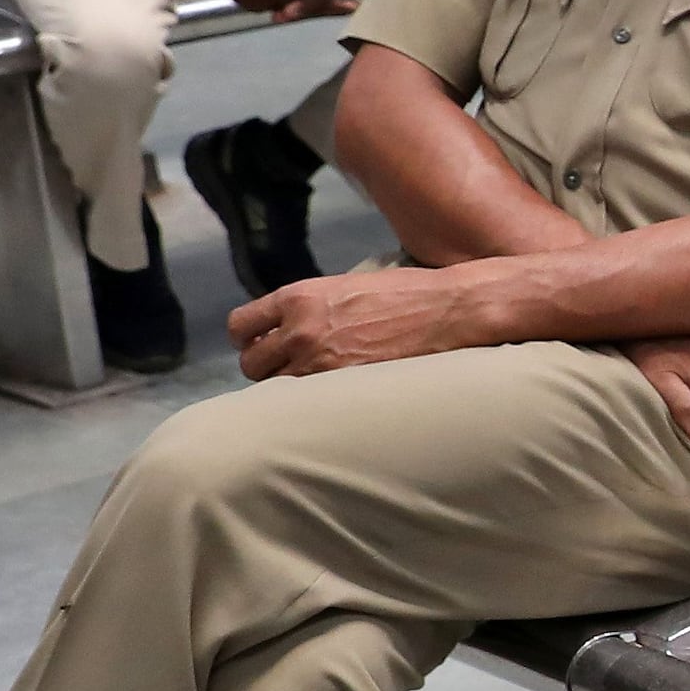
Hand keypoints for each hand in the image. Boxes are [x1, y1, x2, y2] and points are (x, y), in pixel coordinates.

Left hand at [231, 265, 476, 379]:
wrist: (448, 310)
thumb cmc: (407, 293)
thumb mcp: (346, 287)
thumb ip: (311, 307)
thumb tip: (291, 328)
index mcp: (299, 297)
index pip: (241, 325)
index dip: (248, 338)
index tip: (260, 344)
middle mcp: (300, 330)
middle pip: (250, 363)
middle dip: (264, 367)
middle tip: (286, 368)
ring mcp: (320, 362)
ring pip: (274, 389)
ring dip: (286, 388)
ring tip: (310, 384)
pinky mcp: (343, 387)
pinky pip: (305, 402)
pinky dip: (309, 402)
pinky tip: (327, 396)